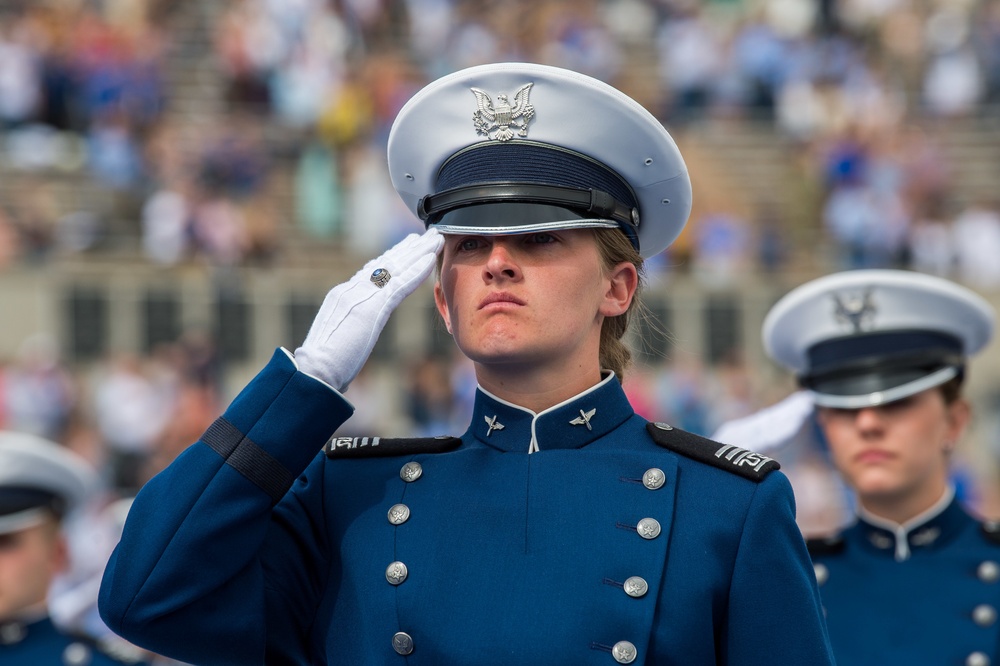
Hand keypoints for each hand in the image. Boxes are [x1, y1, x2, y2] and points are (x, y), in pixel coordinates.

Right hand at [294, 228, 443, 390]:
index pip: (371, 271)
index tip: (406, 246)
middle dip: (408, 248)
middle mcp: (350, 289)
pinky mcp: (372, 308)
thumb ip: (350, 325)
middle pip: (385, 263)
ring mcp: (360, 296)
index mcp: (341, 295)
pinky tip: (430, 260)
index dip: (391, 257)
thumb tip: (357, 327)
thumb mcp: (338, 337)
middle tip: (426, 235)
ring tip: (435, 239)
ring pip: (395, 267)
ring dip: (419, 252)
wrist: (315, 371)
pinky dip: (417, 271)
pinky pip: (399, 284)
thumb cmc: (324, 366)